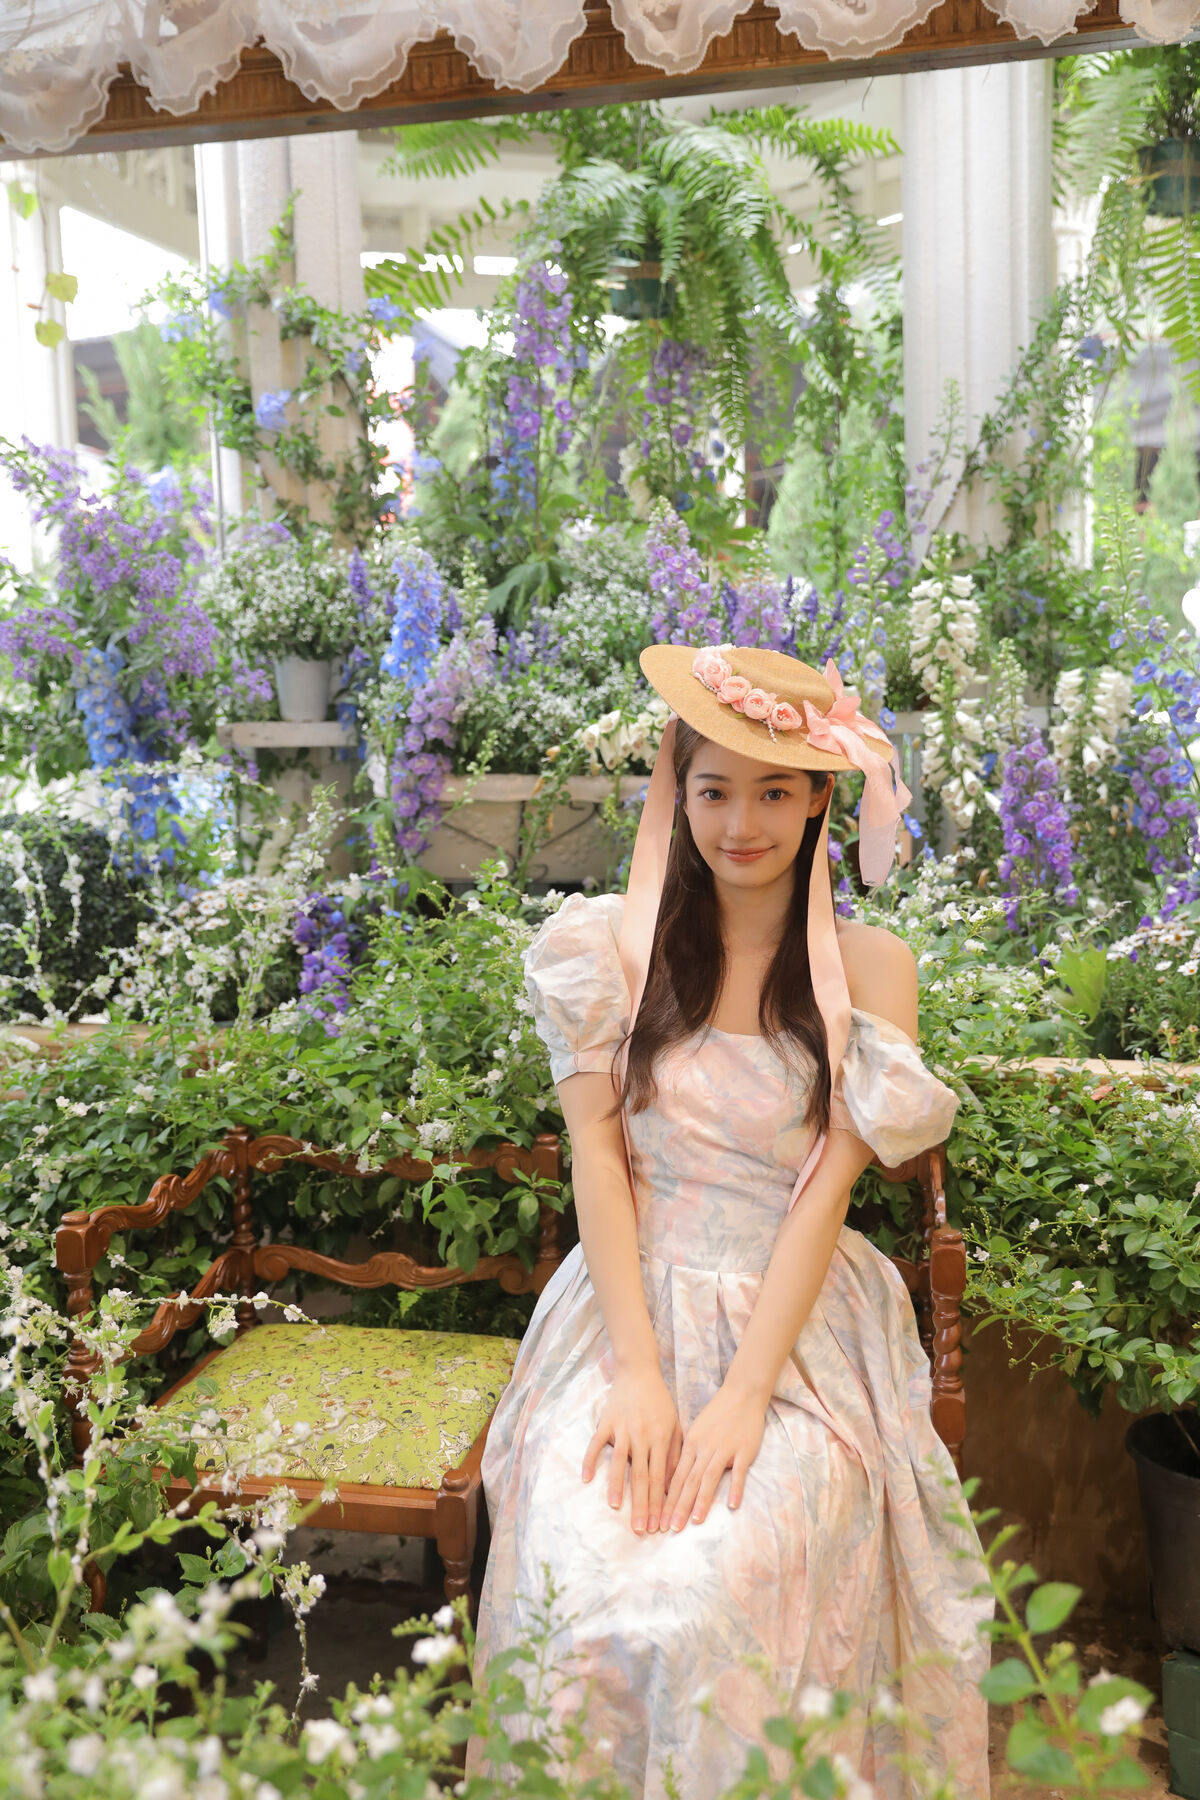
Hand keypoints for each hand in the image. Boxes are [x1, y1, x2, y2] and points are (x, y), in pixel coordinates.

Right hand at [582, 1367, 682, 1535]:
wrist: (639, 1372)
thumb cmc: (660, 1401)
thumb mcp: (676, 1424)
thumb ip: (676, 1453)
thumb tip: (674, 1485)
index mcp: (661, 1438)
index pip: (660, 1477)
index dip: (659, 1503)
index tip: (659, 1525)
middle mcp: (641, 1436)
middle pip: (641, 1476)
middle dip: (641, 1505)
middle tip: (640, 1529)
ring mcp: (622, 1429)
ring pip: (619, 1462)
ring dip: (616, 1486)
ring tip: (616, 1508)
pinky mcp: (606, 1422)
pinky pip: (595, 1444)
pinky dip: (590, 1460)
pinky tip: (586, 1479)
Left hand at [662, 1382, 766, 1530]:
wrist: (741, 1393)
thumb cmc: (718, 1414)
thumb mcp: (696, 1431)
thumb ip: (688, 1454)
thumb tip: (674, 1479)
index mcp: (691, 1444)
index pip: (675, 1477)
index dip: (666, 1500)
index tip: (658, 1519)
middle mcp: (704, 1448)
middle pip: (688, 1481)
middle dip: (678, 1507)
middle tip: (669, 1529)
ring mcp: (724, 1449)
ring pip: (709, 1478)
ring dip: (700, 1501)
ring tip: (693, 1522)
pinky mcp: (744, 1450)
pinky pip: (739, 1471)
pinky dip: (735, 1488)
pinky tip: (732, 1505)